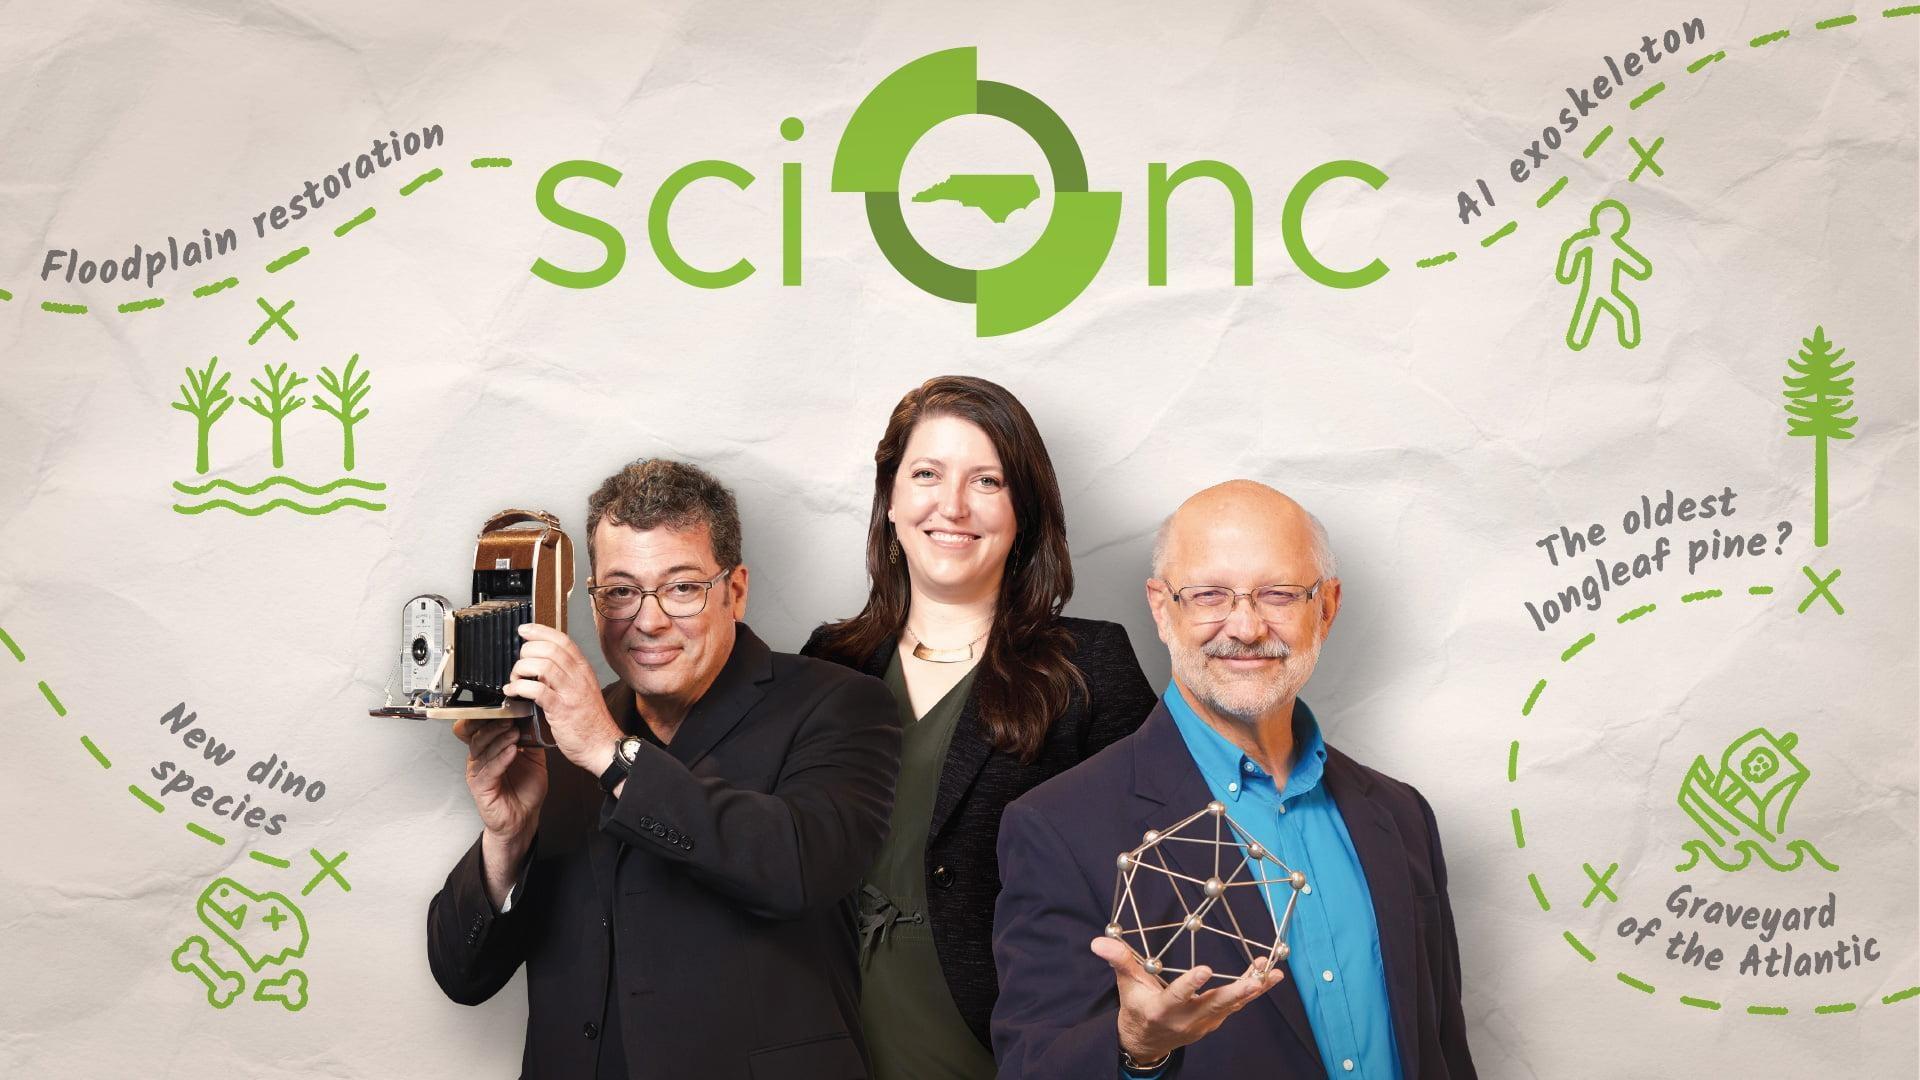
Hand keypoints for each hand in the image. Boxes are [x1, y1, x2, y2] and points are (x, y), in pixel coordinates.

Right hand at [453, 716, 548, 842]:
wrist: (524, 818)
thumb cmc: (525, 790)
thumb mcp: (533, 758)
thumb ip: (531, 739)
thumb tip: (537, 718)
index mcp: (489, 749)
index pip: (480, 728)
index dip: (487, 716)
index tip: (503, 706)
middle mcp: (480, 759)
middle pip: (478, 735)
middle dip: (493, 724)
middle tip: (509, 717)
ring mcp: (478, 772)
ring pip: (482, 750)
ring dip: (499, 739)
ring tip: (514, 732)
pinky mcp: (481, 787)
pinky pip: (489, 769)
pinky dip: (501, 758)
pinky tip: (512, 751)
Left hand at [504, 623, 623, 774]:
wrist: (602, 745)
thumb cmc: (590, 721)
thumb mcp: (582, 690)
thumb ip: (565, 675)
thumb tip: (541, 663)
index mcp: (583, 669)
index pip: (562, 640)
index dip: (540, 631)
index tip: (524, 629)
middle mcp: (578, 677)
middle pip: (549, 649)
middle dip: (526, 652)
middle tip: (519, 664)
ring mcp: (570, 692)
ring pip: (542, 666)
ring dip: (521, 670)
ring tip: (515, 680)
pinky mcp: (561, 709)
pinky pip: (537, 690)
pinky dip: (520, 688)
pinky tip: (513, 692)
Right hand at [1090, 936, 1280, 1063]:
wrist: (1147, 1041)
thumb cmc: (1136, 1006)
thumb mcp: (1126, 985)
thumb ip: (1119, 961)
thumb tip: (1098, 941)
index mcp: (1162, 1009)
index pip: (1177, 996)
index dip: (1191, 984)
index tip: (1206, 970)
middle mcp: (1185, 1019)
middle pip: (1214, 1005)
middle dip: (1237, 992)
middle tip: (1256, 978)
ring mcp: (1203, 1023)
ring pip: (1231, 1005)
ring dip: (1253, 988)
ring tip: (1272, 972)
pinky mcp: (1213, 1022)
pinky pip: (1236, 1006)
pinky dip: (1252, 991)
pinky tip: (1267, 976)